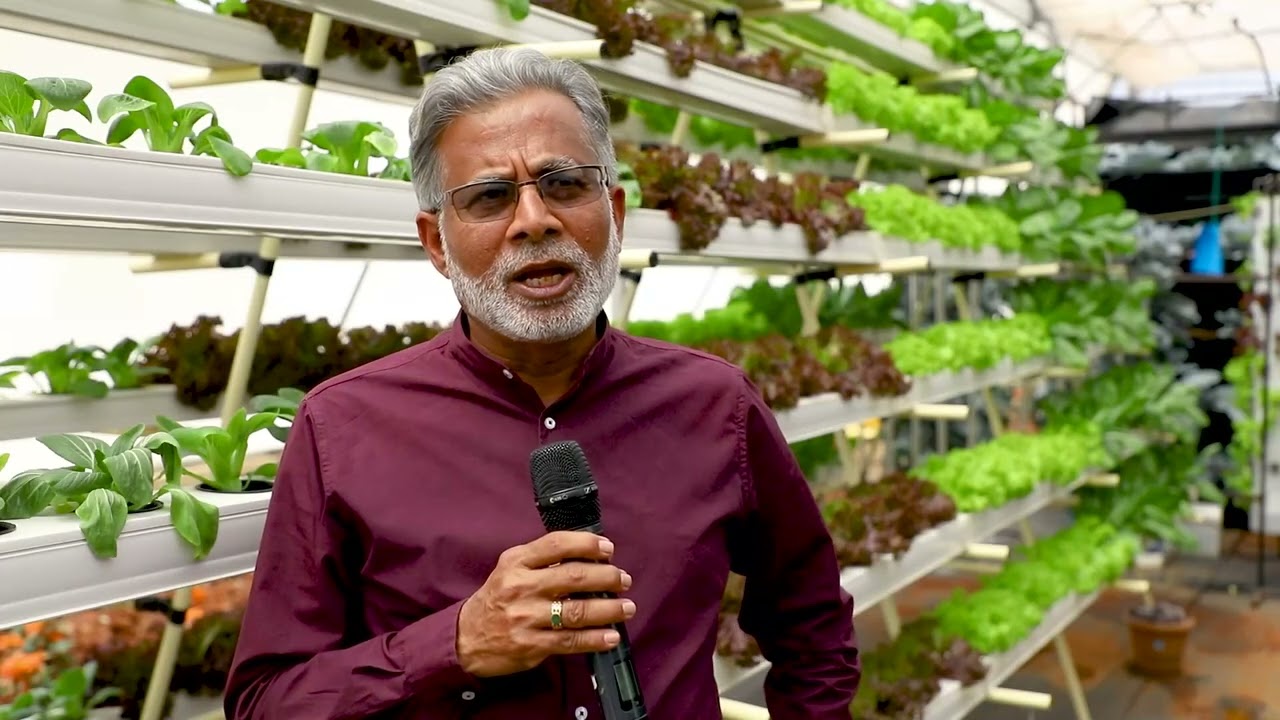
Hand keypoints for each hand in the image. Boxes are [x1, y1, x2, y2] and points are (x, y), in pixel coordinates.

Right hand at [455, 531, 635, 677]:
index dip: (587, 544)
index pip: (557, 544)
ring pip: (576, 611)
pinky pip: (570, 641)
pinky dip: (595, 638)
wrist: (466, 637)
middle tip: (623, 579)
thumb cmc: (498, 598)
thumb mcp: (512, 568)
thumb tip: (589, 555)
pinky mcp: (530, 645)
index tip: (608, 548)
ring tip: (626, 607)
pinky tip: (611, 636)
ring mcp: (525, 617)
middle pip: (573, 577)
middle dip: (606, 577)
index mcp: (517, 562)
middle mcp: (520, 587)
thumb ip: (543, 560)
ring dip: (608, 609)